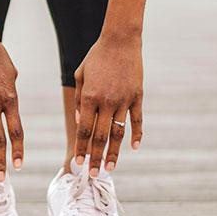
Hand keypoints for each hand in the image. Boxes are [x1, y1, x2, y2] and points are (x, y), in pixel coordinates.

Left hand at [73, 32, 143, 175]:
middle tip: (92, 174)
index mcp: (89, 97)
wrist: (121, 40)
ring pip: (118, 133)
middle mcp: (106, 101)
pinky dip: (136, 135)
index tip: (78, 163)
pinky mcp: (137, 96)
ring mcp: (124, 100)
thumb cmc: (96, 57)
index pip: (84, 130)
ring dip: (114, 153)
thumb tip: (80, 123)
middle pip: (100, 136)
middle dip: (96, 157)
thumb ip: (79, 100)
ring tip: (110, 168)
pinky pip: (137, 120)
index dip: (81, 148)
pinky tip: (134, 148)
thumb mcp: (80, 75)